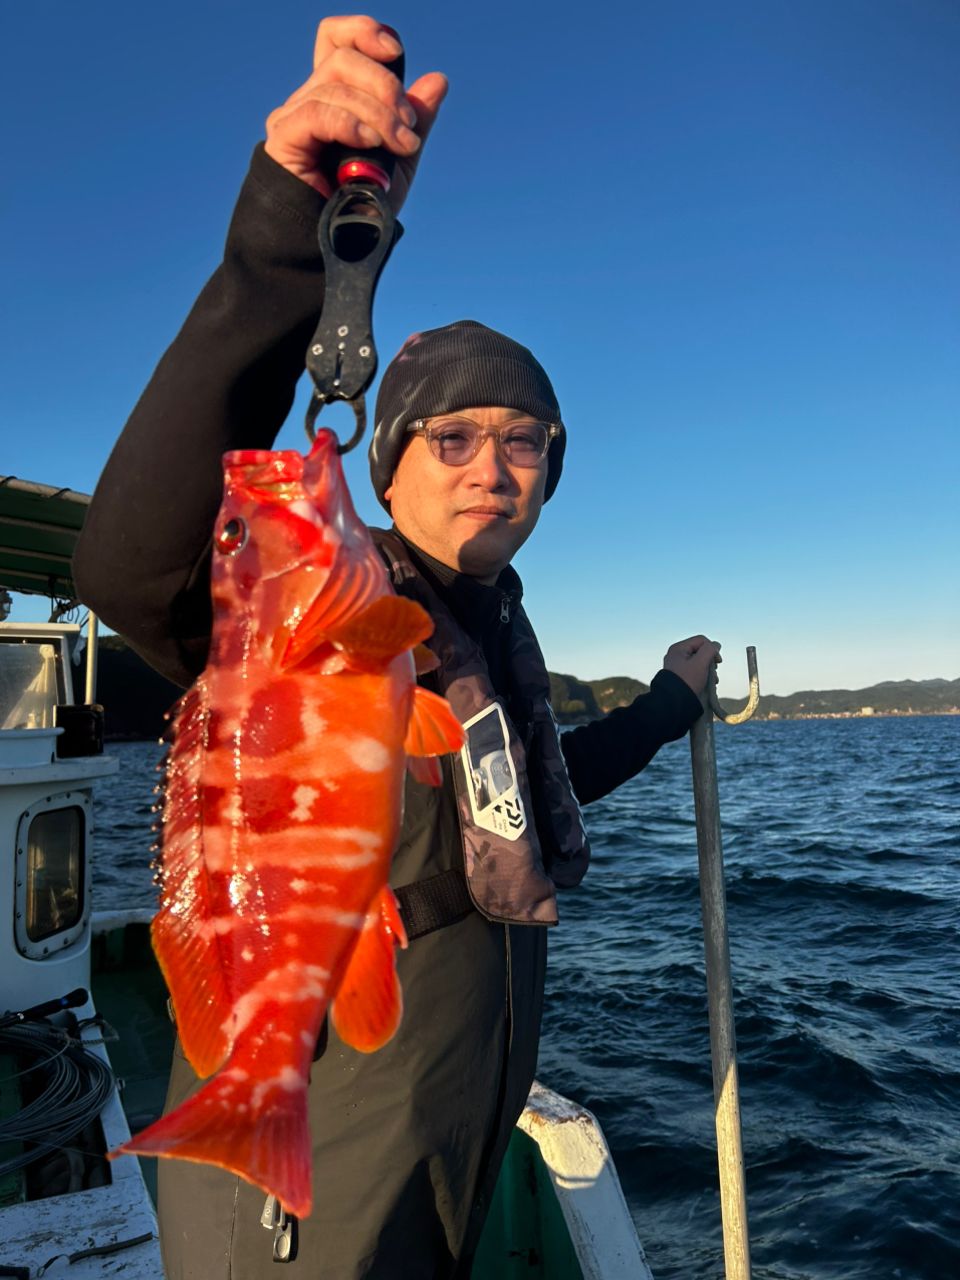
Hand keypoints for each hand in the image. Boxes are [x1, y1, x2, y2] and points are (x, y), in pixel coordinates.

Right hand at [264, 15, 447, 212]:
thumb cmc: (362, 208)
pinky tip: (370, 143)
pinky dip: (350, 123)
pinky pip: (317, 113)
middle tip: (408, 126)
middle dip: (385, 86)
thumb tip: (437, 80)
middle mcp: (311, 99)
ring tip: (400, 146)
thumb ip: (415, 121)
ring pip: (335, 86)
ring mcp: (294, 117)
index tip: (395, 51)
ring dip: (378, 114)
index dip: (364, 32)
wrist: (336, 248)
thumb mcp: (399, 161)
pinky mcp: (285, 139)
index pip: (338, 40)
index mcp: (336, 96)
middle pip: (343, 59)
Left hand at [663, 635, 721, 695]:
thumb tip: (716, 645)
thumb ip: (709, 650)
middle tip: (713, 672)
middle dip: (710, 661)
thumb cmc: (687, 681)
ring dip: (709, 670)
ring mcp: (677, 666)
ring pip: (699, 662)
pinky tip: (707, 684)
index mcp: (678, 648)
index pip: (701, 640)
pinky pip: (695, 671)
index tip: (718, 662)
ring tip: (712, 681)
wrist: (674, 703)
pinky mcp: (680, 676)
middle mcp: (676, 655)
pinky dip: (703, 676)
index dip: (712, 649)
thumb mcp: (700, 662)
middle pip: (700, 651)